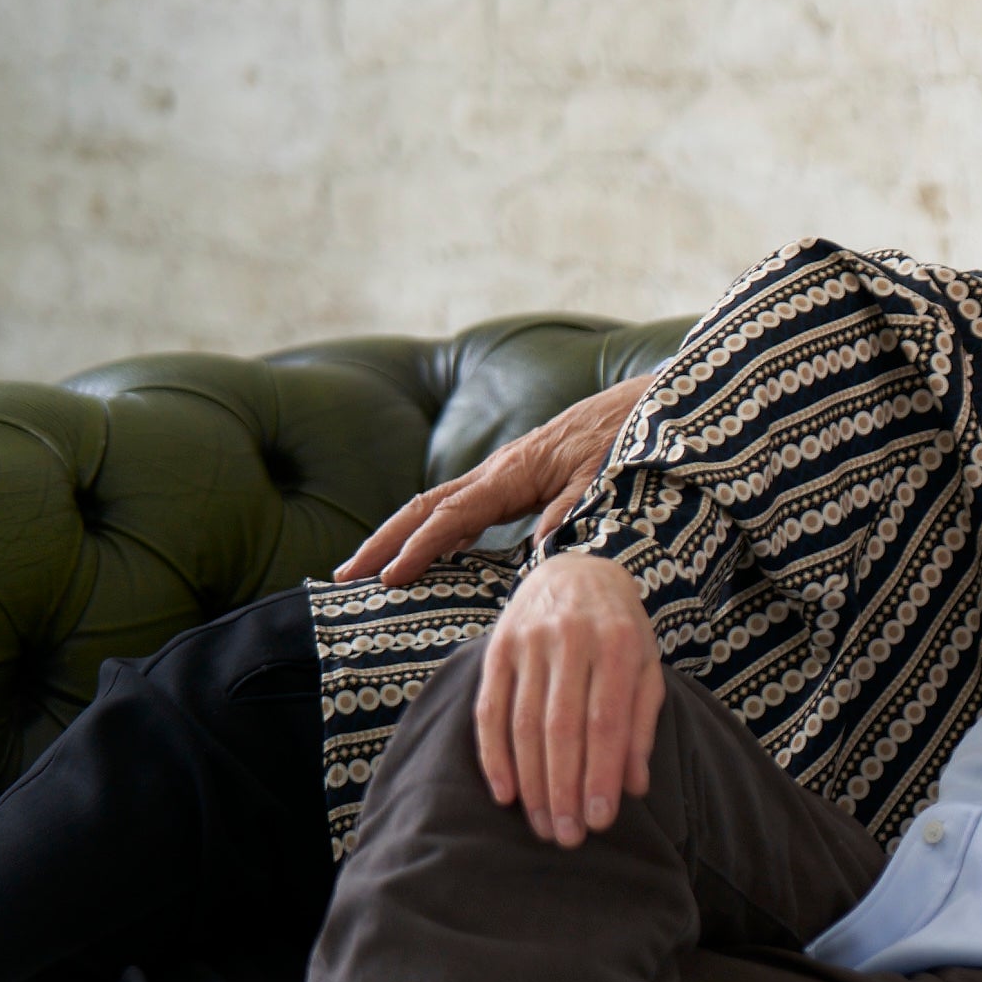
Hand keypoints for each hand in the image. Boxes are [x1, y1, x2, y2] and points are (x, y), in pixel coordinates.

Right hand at [335, 373, 653, 585]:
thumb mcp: (603, 477)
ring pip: (435, 505)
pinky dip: (433, 531)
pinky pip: (461, 507)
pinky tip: (426, 556)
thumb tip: (543, 546)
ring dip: (398, 536)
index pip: (451, 514)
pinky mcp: (513, 478)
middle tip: (344, 577)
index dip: (419, 548)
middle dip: (382, 541)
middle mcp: (497, 471)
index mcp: (512, 472)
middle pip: (424, 507)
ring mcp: (501, 473)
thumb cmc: (621, 439)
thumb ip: (571, 508)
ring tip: (367, 571)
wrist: (637, 403)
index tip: (389, 578)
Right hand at [476, 551, 663, 846]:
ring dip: (531, 783)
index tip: (601, 822)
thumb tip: (634, 786)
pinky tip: (505, 793)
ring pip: (524, 725)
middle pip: (562, 729)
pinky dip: (494, 755)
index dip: (601, 775)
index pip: (607, 722)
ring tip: (542, 825)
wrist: (576, 571)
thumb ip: (641, 721)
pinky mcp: (497, 649)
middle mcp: (572, 640)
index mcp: (617, 644)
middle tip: (568, 837)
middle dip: (564, 790)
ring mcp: (529, 642)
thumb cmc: (621, 630)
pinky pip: (489, 710)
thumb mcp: (646, 665)